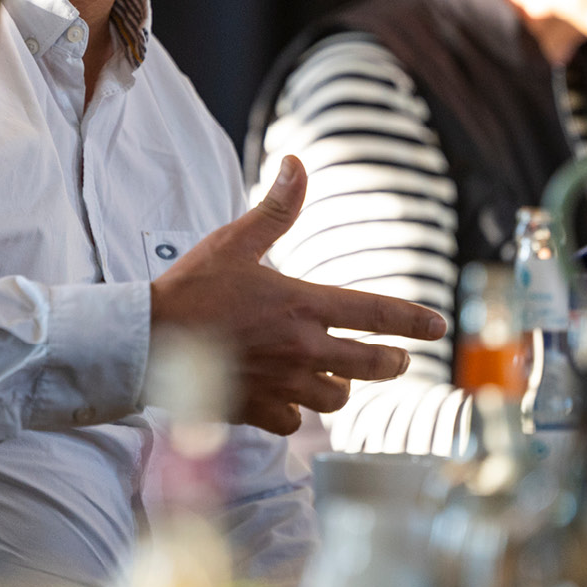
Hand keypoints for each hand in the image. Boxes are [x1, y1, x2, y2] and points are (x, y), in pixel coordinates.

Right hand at [148, 156, 447, 434]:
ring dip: (341, 386)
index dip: (413, 320)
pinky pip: (294, 422)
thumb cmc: (191, 288)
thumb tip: (298, 164)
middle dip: (392, 361)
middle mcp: (302, 349)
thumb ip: (276, 209)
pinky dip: (295, 413)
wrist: (147, 342)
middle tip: (398, 359)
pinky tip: (286, 400)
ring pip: (336, 397)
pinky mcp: (257, 411)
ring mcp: (282, 385)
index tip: (439, 326)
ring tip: (335, 376)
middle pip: (372, 366)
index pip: (376, 314)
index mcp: (303, 305)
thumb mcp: (234, 241)